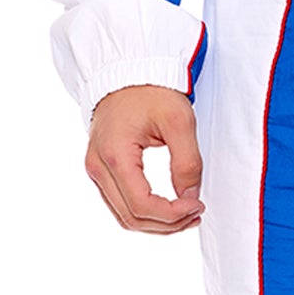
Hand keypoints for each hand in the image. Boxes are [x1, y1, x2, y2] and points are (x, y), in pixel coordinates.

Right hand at [85, 85, 204, 233]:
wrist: (129, 70)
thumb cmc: (152, 90)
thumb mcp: (179, 121)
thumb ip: (187, 163)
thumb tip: (190, 198)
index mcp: (115, 155)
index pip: (141, 206)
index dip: (172, 215)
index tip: (197, 206)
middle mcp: (98, 166)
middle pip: (131, 218)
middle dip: (167, 224)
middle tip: (197, 213)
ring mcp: (96, 169)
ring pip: (124, 216)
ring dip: (156, 223)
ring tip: (187, 214)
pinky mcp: (101, 168)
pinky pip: (120, 203)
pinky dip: (144, 212)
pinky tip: (168, 207)